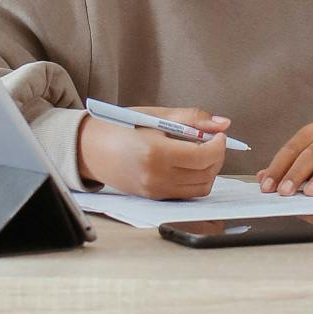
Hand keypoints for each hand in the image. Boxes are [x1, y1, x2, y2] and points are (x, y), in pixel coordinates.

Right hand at [75, 106, 229, 200]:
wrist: (89, 149)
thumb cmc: (120, 128)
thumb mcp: (155, 115)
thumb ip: (192, 118)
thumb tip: (223, 123)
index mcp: (155, 152)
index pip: (204, 156)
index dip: (219, 145)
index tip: (219, 135)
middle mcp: (156, 176)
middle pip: (206, 174)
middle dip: (217, 157)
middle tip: (211, 141)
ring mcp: (155, 191)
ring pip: (200, 187)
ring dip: (208, 170)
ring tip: (199, 153)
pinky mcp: (154, 198)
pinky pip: (186, 193)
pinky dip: (194, 180)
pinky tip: (186, 164)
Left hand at [257, 124, 312, 195]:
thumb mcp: (310, 152)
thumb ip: (287, 165)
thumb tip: (261, 178)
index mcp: (311, 133)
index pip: (290, 150)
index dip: (277, 169)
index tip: (267, 186)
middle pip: (310, 155)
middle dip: (295, 174)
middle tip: (285, 191)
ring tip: (310, 192)